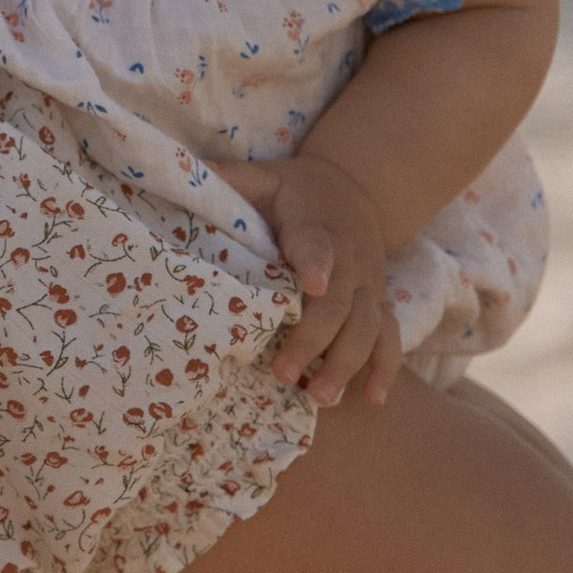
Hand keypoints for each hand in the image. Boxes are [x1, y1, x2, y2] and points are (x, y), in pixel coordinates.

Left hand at [211, 149, 399, 408]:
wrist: (356, 186)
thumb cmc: (294, 189)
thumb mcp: (264, 177)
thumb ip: (229, 179)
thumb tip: (180, 173)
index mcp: (315, 225)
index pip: (316, 244)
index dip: (315, 262)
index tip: (309, 283)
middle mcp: (348, 258)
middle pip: (339, 302)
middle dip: (315, 338)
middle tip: (284, 372)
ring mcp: (368, 283)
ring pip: (368, 325)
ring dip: (346, 362)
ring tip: (319, 396)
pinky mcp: (379, 301)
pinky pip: (392, 335)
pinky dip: (387, 366)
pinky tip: (374, 399)